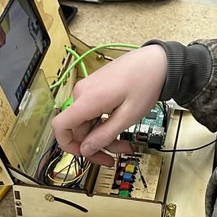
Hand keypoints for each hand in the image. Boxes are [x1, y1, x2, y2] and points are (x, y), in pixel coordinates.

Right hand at [52, 46, 167, 164]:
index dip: (68, 145)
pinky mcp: (94, 89)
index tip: (85, 154)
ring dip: (104, 136)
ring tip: (125, 143)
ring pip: (88, 123)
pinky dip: (105, 124)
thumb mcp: (128, 116)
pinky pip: (93, 113)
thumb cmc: (145, 83)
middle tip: (118, 153)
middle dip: (97, 144)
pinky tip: (120, 127)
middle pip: (78, 129)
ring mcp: (88, 90)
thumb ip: (104, 135)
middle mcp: (82, 93)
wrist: (155, 61)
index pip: (60, 126)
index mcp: (88, 99)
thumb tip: (85, 150)